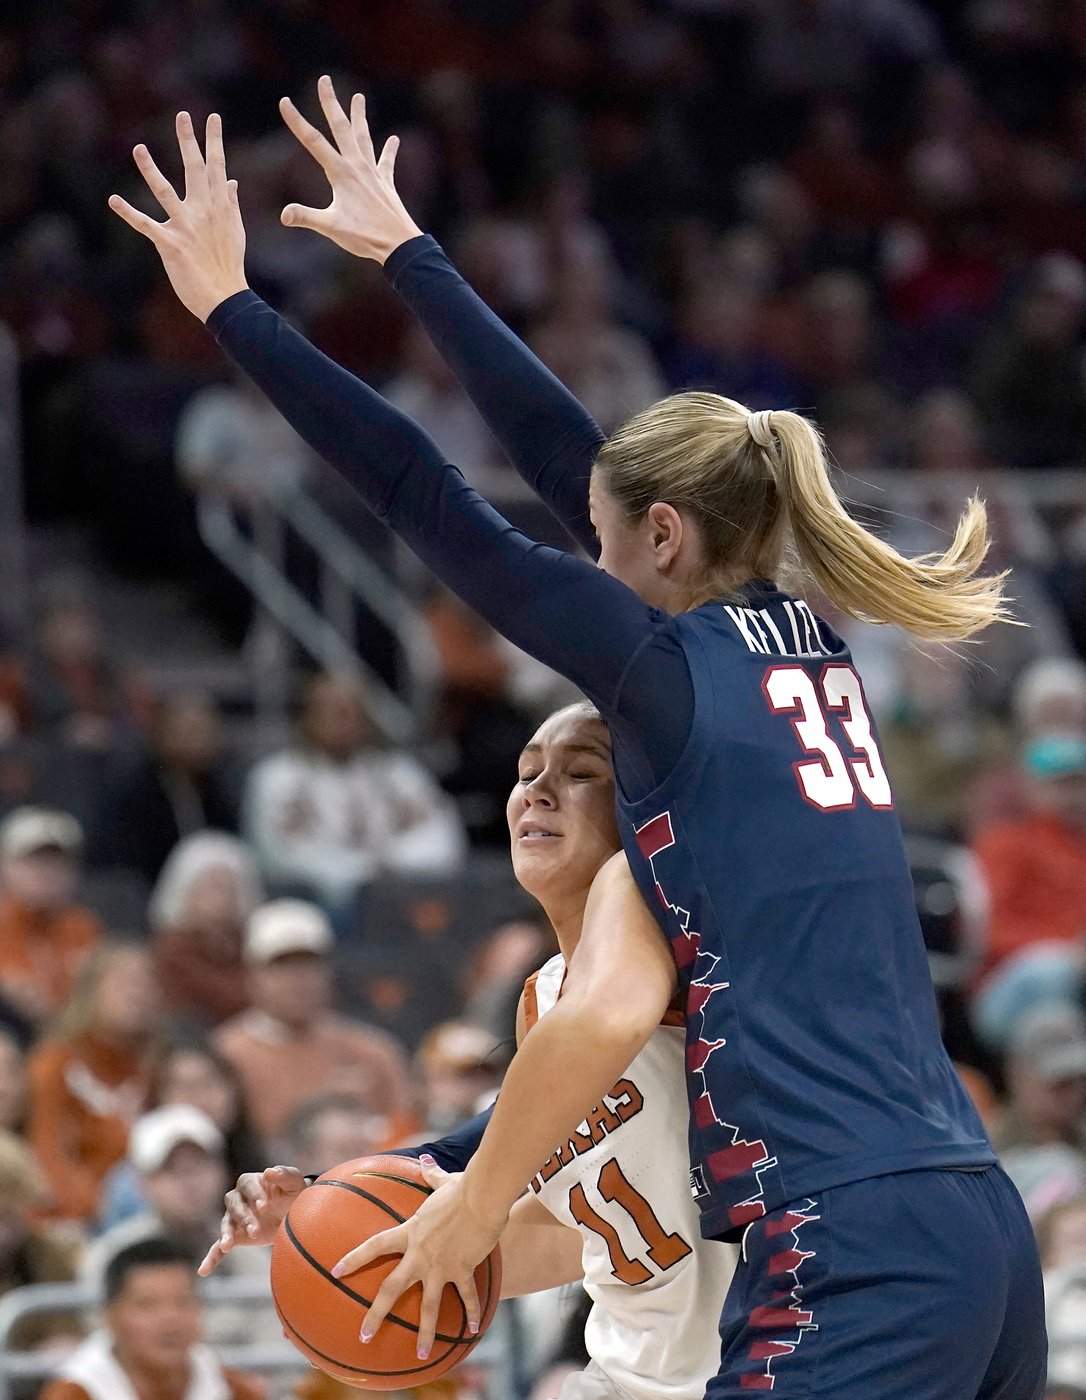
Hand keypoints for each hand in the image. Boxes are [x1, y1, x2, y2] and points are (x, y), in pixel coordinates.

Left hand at [108, 111, 247, 321]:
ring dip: (150, 170)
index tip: (212, 118)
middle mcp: (203, 212)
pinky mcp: (170, 244)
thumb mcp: (236, 232)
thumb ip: (231, 205)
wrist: (225, 298)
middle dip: (189, 141)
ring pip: (165, 192)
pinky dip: (128, 213)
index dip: (215, 141)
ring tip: (138, 149)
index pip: (218, 167)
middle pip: (195, 170)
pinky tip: (114, 200)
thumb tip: (232, 182)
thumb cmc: (230, 267)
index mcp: (219, 208)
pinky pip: (145, 225)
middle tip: (182, 116)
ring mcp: (186, 227)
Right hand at [198, 1164, 306, 1275]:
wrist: (294, 1214)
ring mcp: (235, 1219)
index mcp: (251, 1182)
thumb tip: (269, 1171)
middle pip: (234, 1205)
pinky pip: (219, 1247)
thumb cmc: (294, 1193)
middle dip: (244, 1217)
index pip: (246, 1185)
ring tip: (228, 1245)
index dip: (254, 1194)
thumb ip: (284, 1175)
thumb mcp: (294, 1182)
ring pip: (226, 1224)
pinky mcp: (236, 1237)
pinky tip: (203, 1271)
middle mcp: (239, 1199)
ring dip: (227, 1233)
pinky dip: (212, 1258)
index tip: (264, 1205)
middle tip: (256, 1229)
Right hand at [278, 75, 421, 262]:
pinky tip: (394, 140)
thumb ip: (306, 217)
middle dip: (330, 103)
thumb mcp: (331, 228)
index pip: (313, 142)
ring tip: (358, 97)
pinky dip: (389, 151)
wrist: (399, 245)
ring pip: (364, 138)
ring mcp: (373, 173)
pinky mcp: (386, 184)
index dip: (297, 121)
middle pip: (341, 128)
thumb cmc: (365, 237)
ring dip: (359, 117)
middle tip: (324, 80)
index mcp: (341, 174)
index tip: (284, 101)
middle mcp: (357, 167)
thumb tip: (284, 215)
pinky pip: (387, 162)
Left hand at [332, 1156, 505, 1360]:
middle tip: (363, 1336)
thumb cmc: (460, 1187)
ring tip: (420, 1355)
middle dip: (375, 1314)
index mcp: (410, 1232)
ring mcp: (440, 1266)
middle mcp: (419, 1254)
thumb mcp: (441, 1181)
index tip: (336, 1271)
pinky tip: (472, 1331)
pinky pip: (465, 1297)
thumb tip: (425, 1159)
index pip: (374, 1246)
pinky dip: (470, 1314)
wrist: (481, 1197)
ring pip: (427, 1306)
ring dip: (424, 1333)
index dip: (353, 1259)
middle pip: (390, 1288)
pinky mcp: (462, 1270)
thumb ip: (430, 1175)